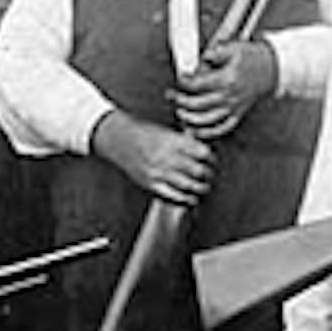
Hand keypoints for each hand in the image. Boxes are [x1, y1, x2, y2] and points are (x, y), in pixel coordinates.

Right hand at [93, 109, 214, 204]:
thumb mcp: (167, 131)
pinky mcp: (151, 183)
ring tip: (204, 187)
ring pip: (189, 186)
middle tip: (211, 176)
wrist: (119, 139)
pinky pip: (173, 195)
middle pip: (199, 171)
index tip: (213, 161)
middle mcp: (167, 157)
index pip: (203, 153)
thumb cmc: (145, 133)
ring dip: (201, 189)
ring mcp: (159, 172)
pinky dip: (186, 199)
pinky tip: (191, 198)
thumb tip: (206, 147)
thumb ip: (186, 140)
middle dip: (209, 175)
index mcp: (173, 141)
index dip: (212, 159)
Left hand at [172, 39, 277, 138]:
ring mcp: (233, 107)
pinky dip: (208, 132)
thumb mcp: (235, 48)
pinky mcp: (238, 114)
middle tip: (171, 96)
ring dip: (190, 119)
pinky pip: (222, 128)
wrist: (272, 69)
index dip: (184, 82)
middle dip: (181, 101)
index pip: (198, 85)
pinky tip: (196, 131)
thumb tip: (203, 56)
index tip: (180, 78)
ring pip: (207, 120)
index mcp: (226, 80)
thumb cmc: (253, 58)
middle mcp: (229, 96)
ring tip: (180, 114)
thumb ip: (216, 52)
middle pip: (198, 104)